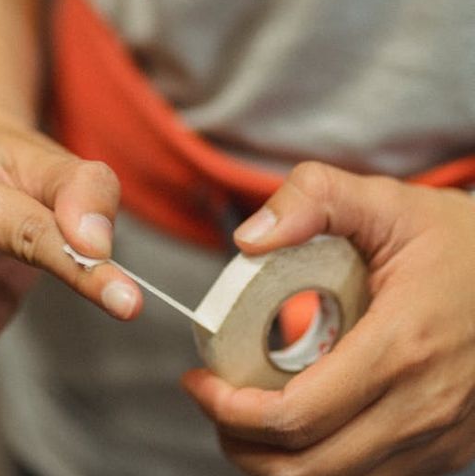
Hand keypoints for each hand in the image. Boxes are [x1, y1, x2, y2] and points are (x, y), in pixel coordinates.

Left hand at [182, 161, 474, 475]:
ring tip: (246, 414)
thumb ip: (312, 199)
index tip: (200, 382)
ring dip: (276, 458)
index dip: (230, 409)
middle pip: (307, 466)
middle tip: (215, 401)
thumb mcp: (384, 201)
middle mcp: (424, 405)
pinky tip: (301, 421)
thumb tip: (249, 238)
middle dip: (241, 442)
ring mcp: (441, 435)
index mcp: (401, 347)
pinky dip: (320, 460)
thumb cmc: (459, 240)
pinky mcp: (448, 446)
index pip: (295, 415)